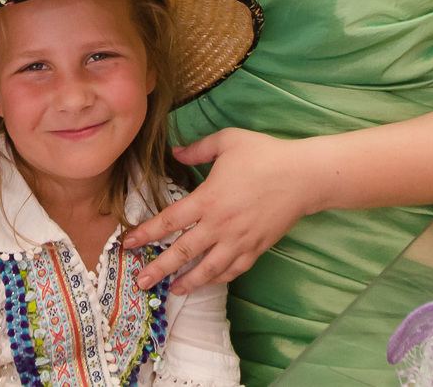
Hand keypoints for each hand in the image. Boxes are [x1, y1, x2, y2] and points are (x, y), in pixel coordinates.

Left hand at [122, 129, 319, 294]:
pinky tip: (207, 281)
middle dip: (159, 268)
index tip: (128, 243)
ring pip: (208, 268)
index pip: (169, 221)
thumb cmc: (264, 155)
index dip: (146, 233)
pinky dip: (218, 278)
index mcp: (208, 199)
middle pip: (182, 252)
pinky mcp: (257, 248)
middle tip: (140, 282)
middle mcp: (220, 225)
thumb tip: (174, 152)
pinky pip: (233, 269)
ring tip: (171, 291)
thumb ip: (197, 149)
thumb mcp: (227, 141)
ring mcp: (239, 240)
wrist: (304, 176)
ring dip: (188, 282)